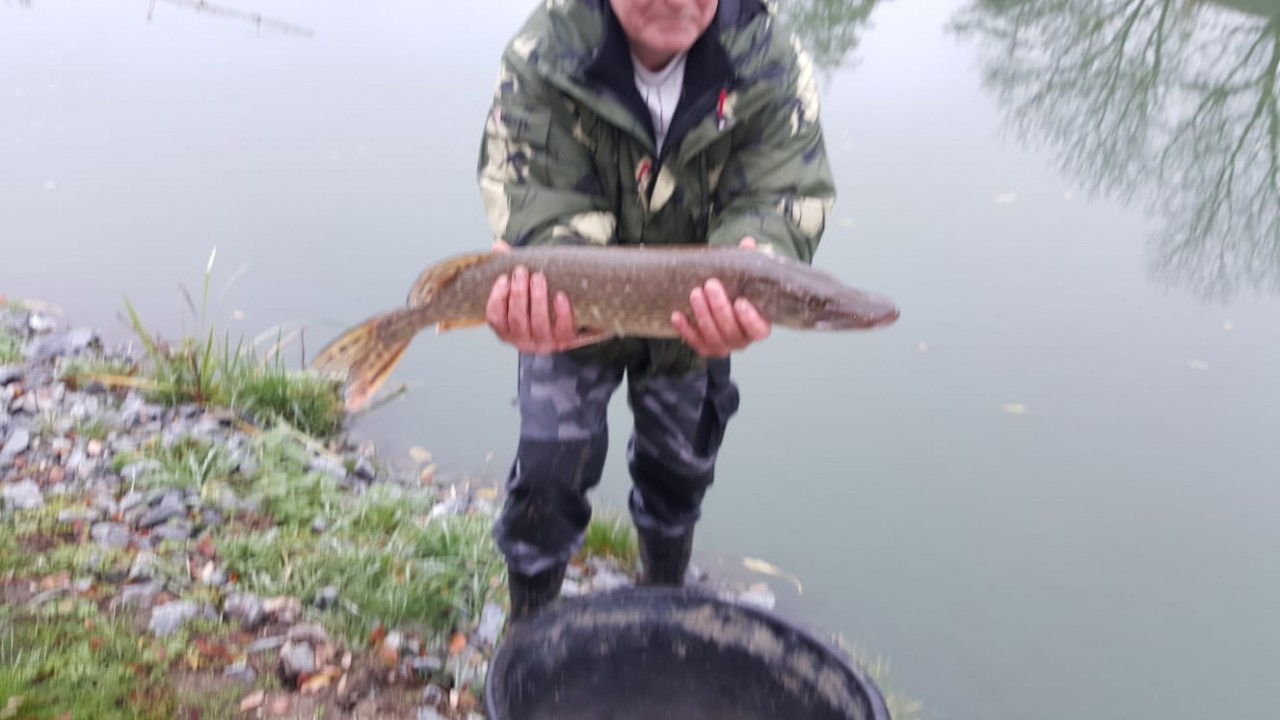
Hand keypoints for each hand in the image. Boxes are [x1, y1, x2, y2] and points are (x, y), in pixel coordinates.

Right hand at [485, 239, 582, 353]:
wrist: (569, 322)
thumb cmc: (539, 305)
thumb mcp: (523, 290)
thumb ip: (509, 269)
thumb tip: (497, 246)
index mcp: (507, 330)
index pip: (495, 318)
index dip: (497, 299)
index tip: (504, 278)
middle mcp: (522, 341)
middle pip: (516, 319)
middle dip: (518, 294)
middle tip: (521, 272)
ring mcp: (544, 343)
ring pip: (538, 324)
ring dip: (537, 299)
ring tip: (538, 278)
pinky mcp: (564, 341)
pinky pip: (563, 330)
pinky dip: (561, 313)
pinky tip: (560, 296)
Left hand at [672, 237, 771, 357]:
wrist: (719, 305)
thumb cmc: (736, 291)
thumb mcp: (743, 276)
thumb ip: (748, 262)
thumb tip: (748, 243)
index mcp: (757, 325)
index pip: (759, 330)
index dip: (750, 319)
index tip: (740, 302)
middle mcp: (742, 340)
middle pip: (732, 331)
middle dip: (719, 308)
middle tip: (710, 285)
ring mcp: (723, 346)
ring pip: (713, 337)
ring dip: (702, 315)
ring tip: (695, 294)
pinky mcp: (705, 348)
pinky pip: (695, 342)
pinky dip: (685, 330)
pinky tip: (676, 315)